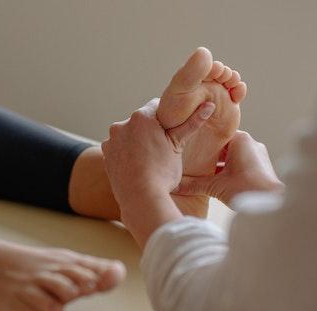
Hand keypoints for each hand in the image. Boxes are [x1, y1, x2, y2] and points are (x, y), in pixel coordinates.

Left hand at [101, 98, 214, 246]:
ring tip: (150, 159)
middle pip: (142, 120)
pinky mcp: (106, 154)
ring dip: (138, 140)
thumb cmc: (162, 172)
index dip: (167, 117)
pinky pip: (119, 147)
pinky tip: (138, 164)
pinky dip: (127, 152)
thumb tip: (210, 106)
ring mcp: (111, 140)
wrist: (140, 198)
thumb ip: (192, 123)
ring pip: (129, 134)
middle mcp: (122, 124)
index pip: (157, 105)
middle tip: (163, 147)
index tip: (172, 130)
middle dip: (151, 129)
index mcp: (141, 117)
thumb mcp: (178, 146)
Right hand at [173, 131, 283, 205]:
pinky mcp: (261, 166)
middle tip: (193, 162)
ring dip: (220, 165)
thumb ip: (194, 184)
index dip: (201, 143)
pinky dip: (230, 170)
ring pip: (232, 156)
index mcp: (240, 139)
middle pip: (223, 146)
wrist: (272, 203)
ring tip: (204, 173)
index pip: (215, 135)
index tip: (190, 149)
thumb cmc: (246, 189)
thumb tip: (175, 186)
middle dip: (209, 156)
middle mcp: (250, 143)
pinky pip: (241, 163)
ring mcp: (257, 154)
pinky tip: (220, 180)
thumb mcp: (216, 186)